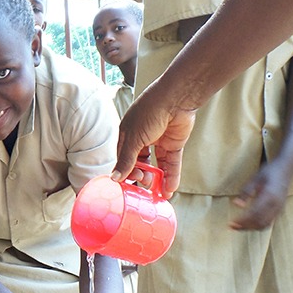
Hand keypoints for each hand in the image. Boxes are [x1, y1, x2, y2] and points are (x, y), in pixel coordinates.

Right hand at [114, 79, 196, 194]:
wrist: (177, 98)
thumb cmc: (150, 111)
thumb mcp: (134, 138)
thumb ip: (126, 160)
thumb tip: (114, 178)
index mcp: (127, 136)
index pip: (123, 161)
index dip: (127, 174)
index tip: (129, 186)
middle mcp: (141, 140)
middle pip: (140, 165)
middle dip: (142, 178)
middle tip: (145, 187)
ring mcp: (158, 142)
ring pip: (156, 167)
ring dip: (157, 181)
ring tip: (158, 195)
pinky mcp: (173, 145)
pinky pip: (171, 164)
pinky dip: (171, 176)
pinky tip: (170, 189)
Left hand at [230, 160, 289, 230]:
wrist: (286, 169)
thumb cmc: (269, 172)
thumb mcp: (256, 178)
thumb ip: (246, 191)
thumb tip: (237, 204)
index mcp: (270, 196)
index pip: (255, 213)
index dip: (243, 220)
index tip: (231, 223)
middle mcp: (276, 204)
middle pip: (259, 222)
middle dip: (245, 226)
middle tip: (232, 226)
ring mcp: (279, 209)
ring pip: (264, 225)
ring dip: (250, 228)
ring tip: (238, 227)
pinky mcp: (280, 210)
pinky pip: (269, 223)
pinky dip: (258, 226)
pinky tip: (248, 224)